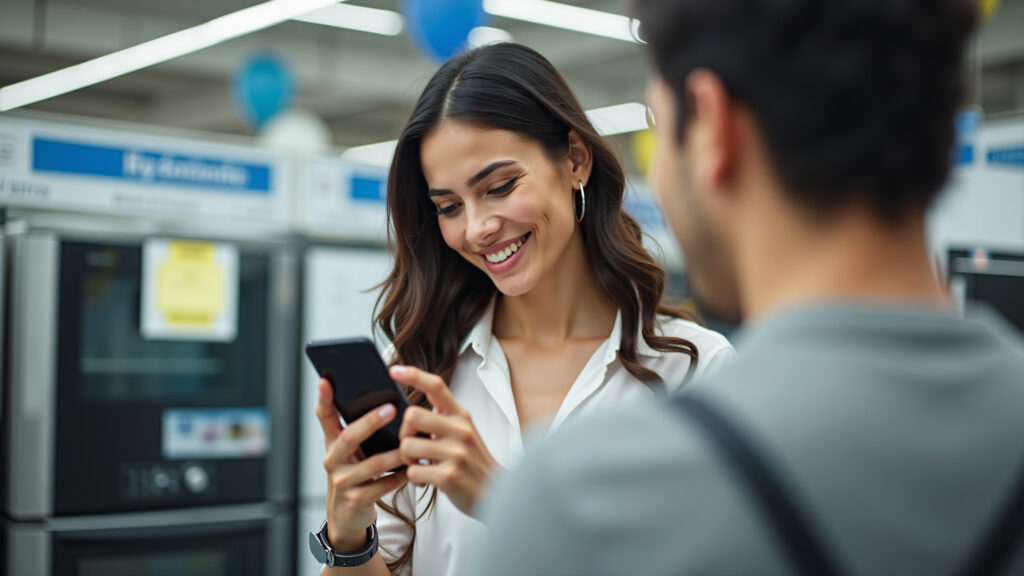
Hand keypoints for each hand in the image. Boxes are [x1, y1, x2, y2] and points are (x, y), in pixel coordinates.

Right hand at [316, 378, 407, 549]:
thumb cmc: (354, 472)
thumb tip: (385, 399)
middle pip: (349, 437)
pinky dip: (401, 476)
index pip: (324, 416)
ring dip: (396, 453)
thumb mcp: (350, 451)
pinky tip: (414, 468)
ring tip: (413, 442)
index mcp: (332, 442)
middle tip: (392, 408)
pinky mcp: (357, 499)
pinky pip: (384, 485)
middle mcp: (332, 460)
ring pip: (373, 464)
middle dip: (371, 421)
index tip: (326, 380)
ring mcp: (343, 481)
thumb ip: (358, 428)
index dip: (324, 398)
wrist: (347, 513)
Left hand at [390, 366, 503, 516]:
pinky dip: (413, 478)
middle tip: (412, 446)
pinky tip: (426, 480)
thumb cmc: (473, 462)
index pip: (437, 386)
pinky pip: (413, 472)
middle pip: (412, 415)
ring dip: (407, 460)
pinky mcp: (449, 476)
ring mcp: (455, 453)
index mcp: (461, 416)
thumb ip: (443, 419)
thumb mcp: (464, 433)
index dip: (414, 375)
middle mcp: (460, 430)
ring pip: (407, 446)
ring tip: (419, 465)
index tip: (394, 370)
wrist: (496, 493)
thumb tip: (411, 411)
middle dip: (404, 433)